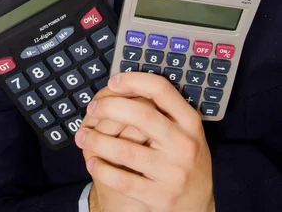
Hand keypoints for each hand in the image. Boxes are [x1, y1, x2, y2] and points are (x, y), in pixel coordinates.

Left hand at [75, 72, 214, 211]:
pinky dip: (102, 169)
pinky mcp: (160, 197)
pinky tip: (92, 162)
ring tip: (83, 136)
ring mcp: (173, 173)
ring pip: (125, 150)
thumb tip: (125, 84)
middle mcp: (184, 145)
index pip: (161, 90)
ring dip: (97, 140)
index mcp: (190, 122)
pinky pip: (122, 181)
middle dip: (109, 107)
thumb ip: (164, 110)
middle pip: (141, 115)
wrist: (197, 203)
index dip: (134, 81)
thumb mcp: (185, 130)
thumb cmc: (183, 157)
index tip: (113, 81)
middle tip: (92, 108)